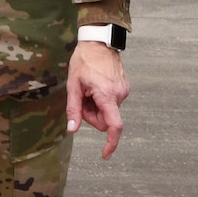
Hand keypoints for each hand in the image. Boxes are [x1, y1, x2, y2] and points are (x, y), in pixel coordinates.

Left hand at [67, 40, 129, 158]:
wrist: (98, 42)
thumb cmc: (84, 61)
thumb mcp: (73, 86)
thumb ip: (74, 110)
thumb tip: (72, 130)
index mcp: (107, 95)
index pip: (114, 126)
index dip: (111, 143)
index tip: (105, 154)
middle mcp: (120, 95)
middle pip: (105, 120)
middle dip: (92, 115)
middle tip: (81, 99)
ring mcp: (124, 91)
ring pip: (108, 111)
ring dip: (96, 107)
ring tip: (88, 90)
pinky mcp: (125, 88)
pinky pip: (112, 103)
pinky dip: (102, 100)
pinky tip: (95, 86)